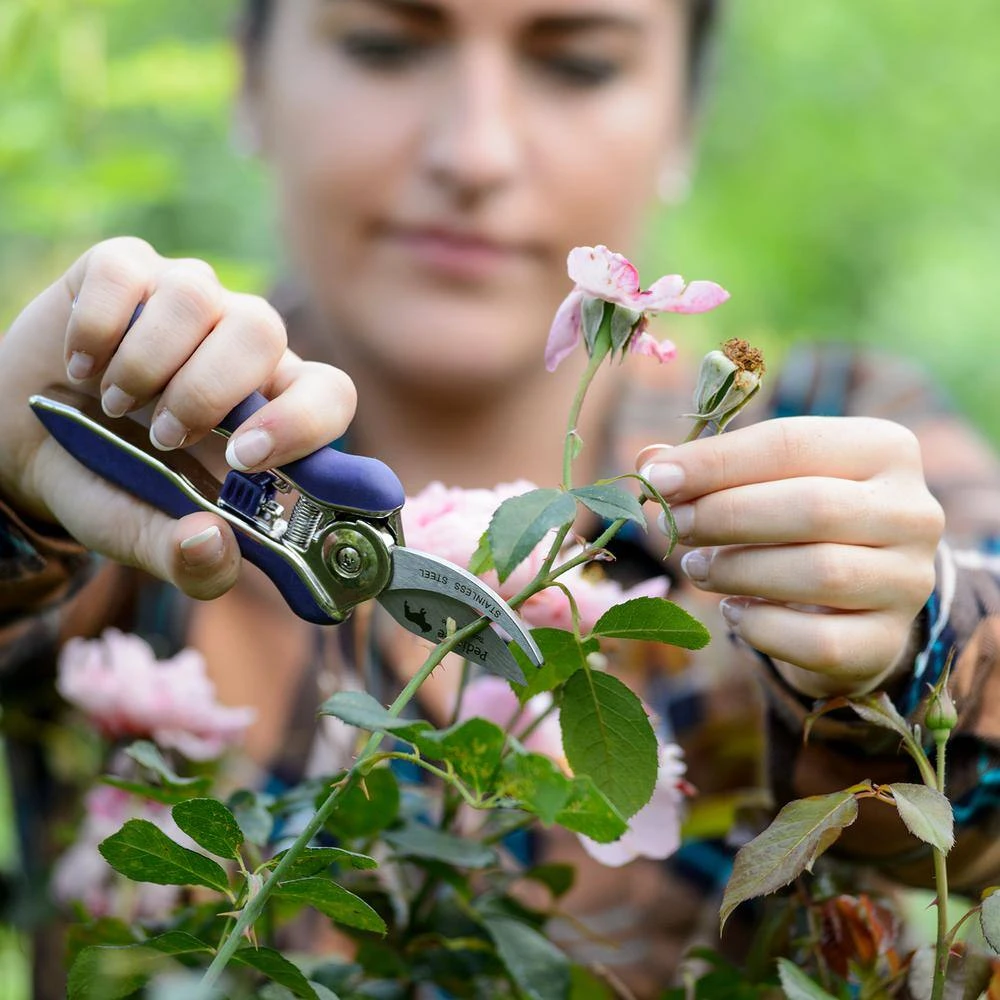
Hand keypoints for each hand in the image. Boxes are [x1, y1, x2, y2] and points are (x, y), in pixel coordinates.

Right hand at [0, 237, 355, 598]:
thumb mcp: (143, 534)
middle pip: (262, 329)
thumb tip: (215, 547)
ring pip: (196, 295)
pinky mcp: (125, 269)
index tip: (244, 457)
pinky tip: (80, 365)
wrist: (26, 440)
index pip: (330, 393)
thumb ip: (187, 561)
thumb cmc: (110, 482)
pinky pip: (126, 269)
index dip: (302, 421)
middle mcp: (239, 344)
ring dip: (148, 361)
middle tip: (162, 436)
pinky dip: (96, 325)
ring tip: (114, 405)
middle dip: (206, 390)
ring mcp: (186, 300)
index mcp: (270, 408)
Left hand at [637, 417, 943, 696]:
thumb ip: (711, 468)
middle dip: (726, 516)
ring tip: (696, 567)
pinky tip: (733, 613)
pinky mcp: (888, 641)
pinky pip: (820, 641)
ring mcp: (909, 581)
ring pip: (819, 573)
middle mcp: (913, 511)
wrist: (852, 602)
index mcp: (885, 448)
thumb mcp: (764, 482)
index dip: (716, 461)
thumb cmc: (797, 524)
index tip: (656, 478)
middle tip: (673, 526)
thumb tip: (649, 461)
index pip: (791, 443)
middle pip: (811, 506)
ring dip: (738, 570)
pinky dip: (762, 627)